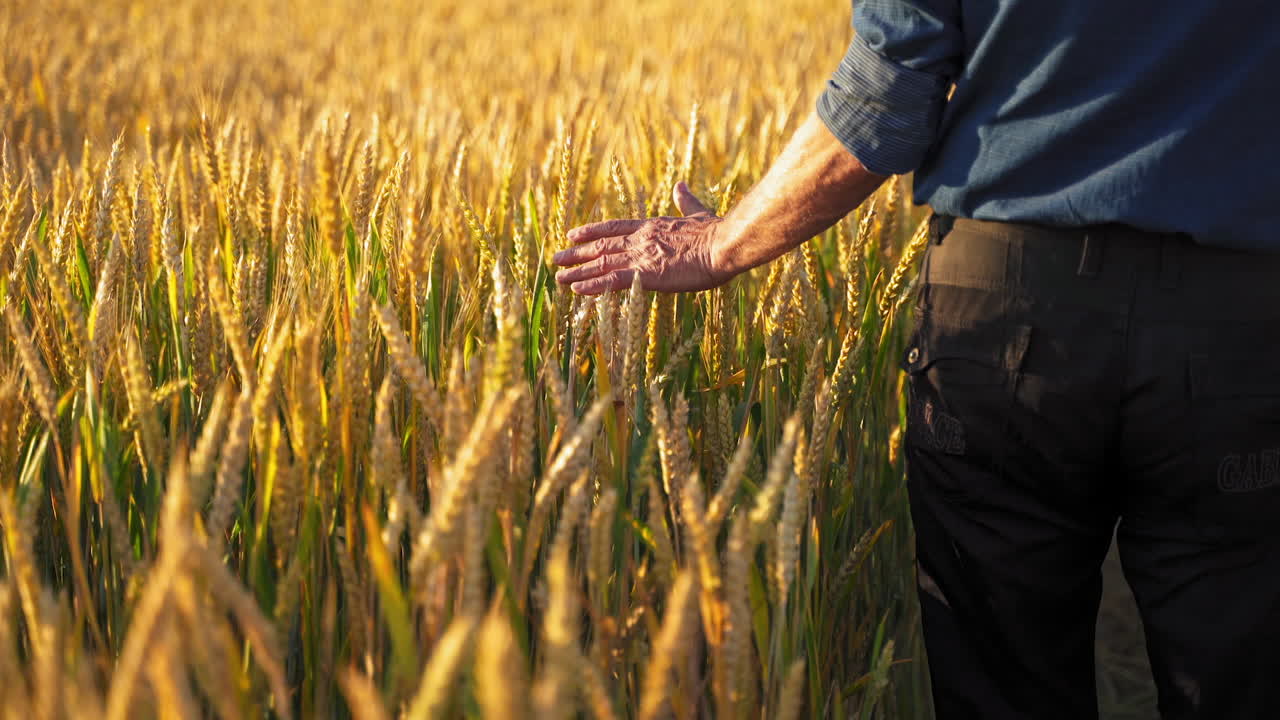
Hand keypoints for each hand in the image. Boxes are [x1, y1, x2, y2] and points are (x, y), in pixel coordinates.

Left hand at [553, 182, 728, 294]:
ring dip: (578, 271)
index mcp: (651, 226)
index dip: (592, 231)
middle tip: (557, 259)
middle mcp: (640, 240)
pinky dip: (592, 285)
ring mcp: (641, 256)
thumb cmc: (716, 232)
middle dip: (577, 253)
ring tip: (558, 277)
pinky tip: (576, 290)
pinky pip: (612, 281)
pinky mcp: (645, 274)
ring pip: (601, 263)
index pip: (614, 227)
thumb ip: (686, 201)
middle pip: (601, 246)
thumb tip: (681, 184)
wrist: (723, 245)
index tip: (573, 234)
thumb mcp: (698, 212)